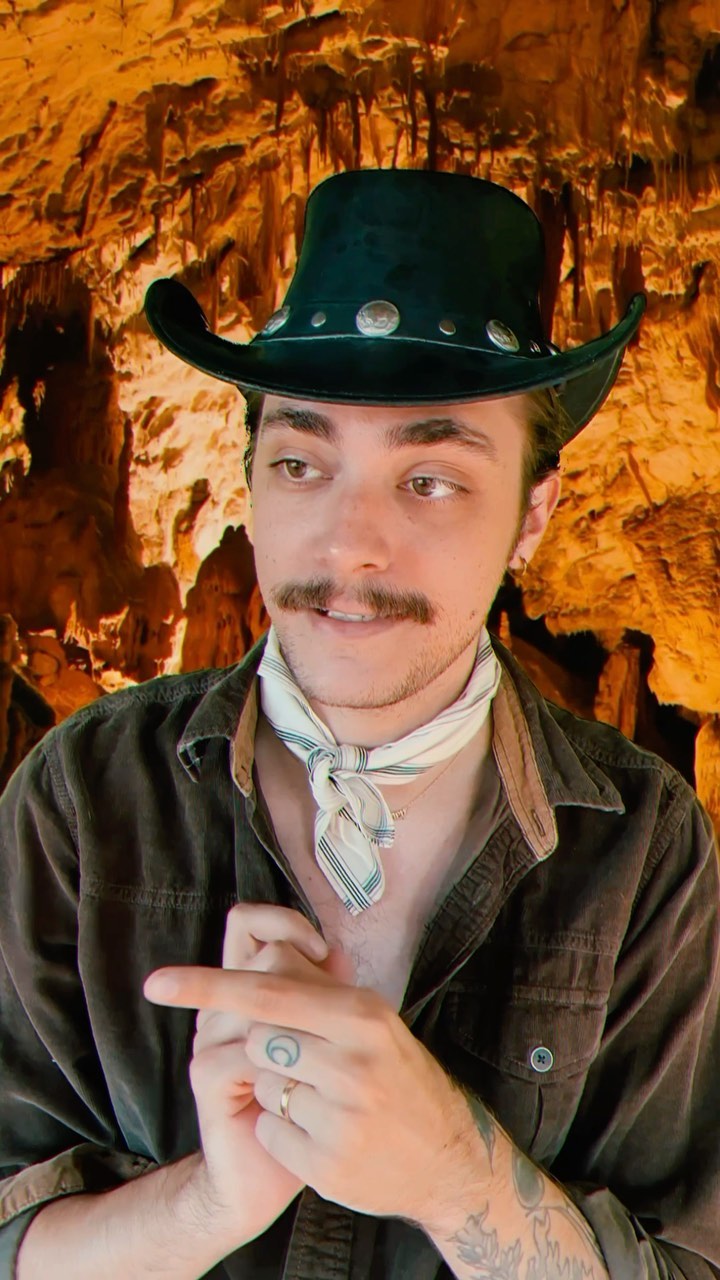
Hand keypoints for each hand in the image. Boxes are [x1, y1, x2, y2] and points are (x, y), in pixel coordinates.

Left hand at [144, 943, 488, 1228]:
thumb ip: (321, 994)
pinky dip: (285, 1136)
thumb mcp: (374, 1026)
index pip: (270, 991)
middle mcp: (356, 1059)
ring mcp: (344, 1113)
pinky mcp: (330, 1161)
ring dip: (278, 1092)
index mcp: (363, 1014)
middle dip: (269, 1053)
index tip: (159, 983)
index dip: (208, 985)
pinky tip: (322, 1136)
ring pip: (263, 1085)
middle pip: (259, 1039)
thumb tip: (266, 951)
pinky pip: (271, 1133)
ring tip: (322, 1101)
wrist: (448, 1158)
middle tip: (307, 1068)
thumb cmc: (399, 1080)